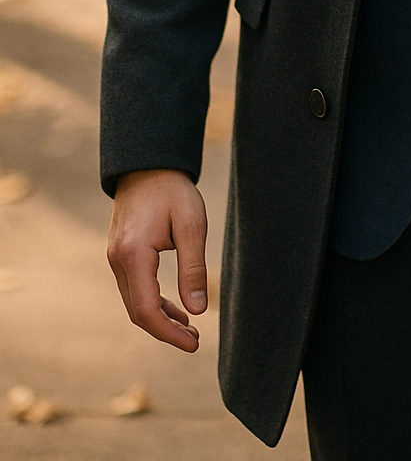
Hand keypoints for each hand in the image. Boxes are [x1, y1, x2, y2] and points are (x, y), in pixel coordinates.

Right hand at [107, 168, 207, 351]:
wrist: (147, 164)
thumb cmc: (172, 191)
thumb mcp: (191, 225)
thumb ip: (193, 267)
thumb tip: (198, 309)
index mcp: (133, 255)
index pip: (146, 309)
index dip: (169, 333)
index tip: (193, 343)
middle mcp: (118, 260)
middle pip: (138, 311)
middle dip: (165, 331)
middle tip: (195, 341)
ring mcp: (116, 258)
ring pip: (134, 302)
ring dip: (160, 319)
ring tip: (189, 328)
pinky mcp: (121, 254)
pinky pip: (134, 289)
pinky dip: (153, 303)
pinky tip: (176, 308)